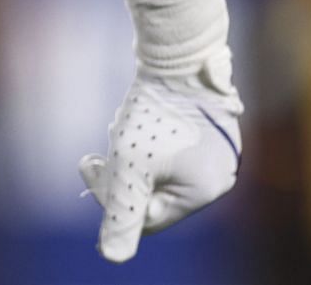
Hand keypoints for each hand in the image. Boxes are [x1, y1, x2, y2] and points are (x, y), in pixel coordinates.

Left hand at [80, 47, 243, 262]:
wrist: (177, 53)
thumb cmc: (154, 113)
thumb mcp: (129, 167)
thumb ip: (121, 214)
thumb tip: (112, 258)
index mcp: (207, 191)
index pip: (150, 216)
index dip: (112, 199)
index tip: (88, 164)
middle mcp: (221, 174)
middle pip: (154, 192)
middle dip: (121, 174)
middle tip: (94, 155)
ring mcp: (218, 148)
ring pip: (159, 168)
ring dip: (131, 155)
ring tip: (119, 127)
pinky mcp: (210, 125)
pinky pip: (171, 146)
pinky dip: (147, 138)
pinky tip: (136, 116)